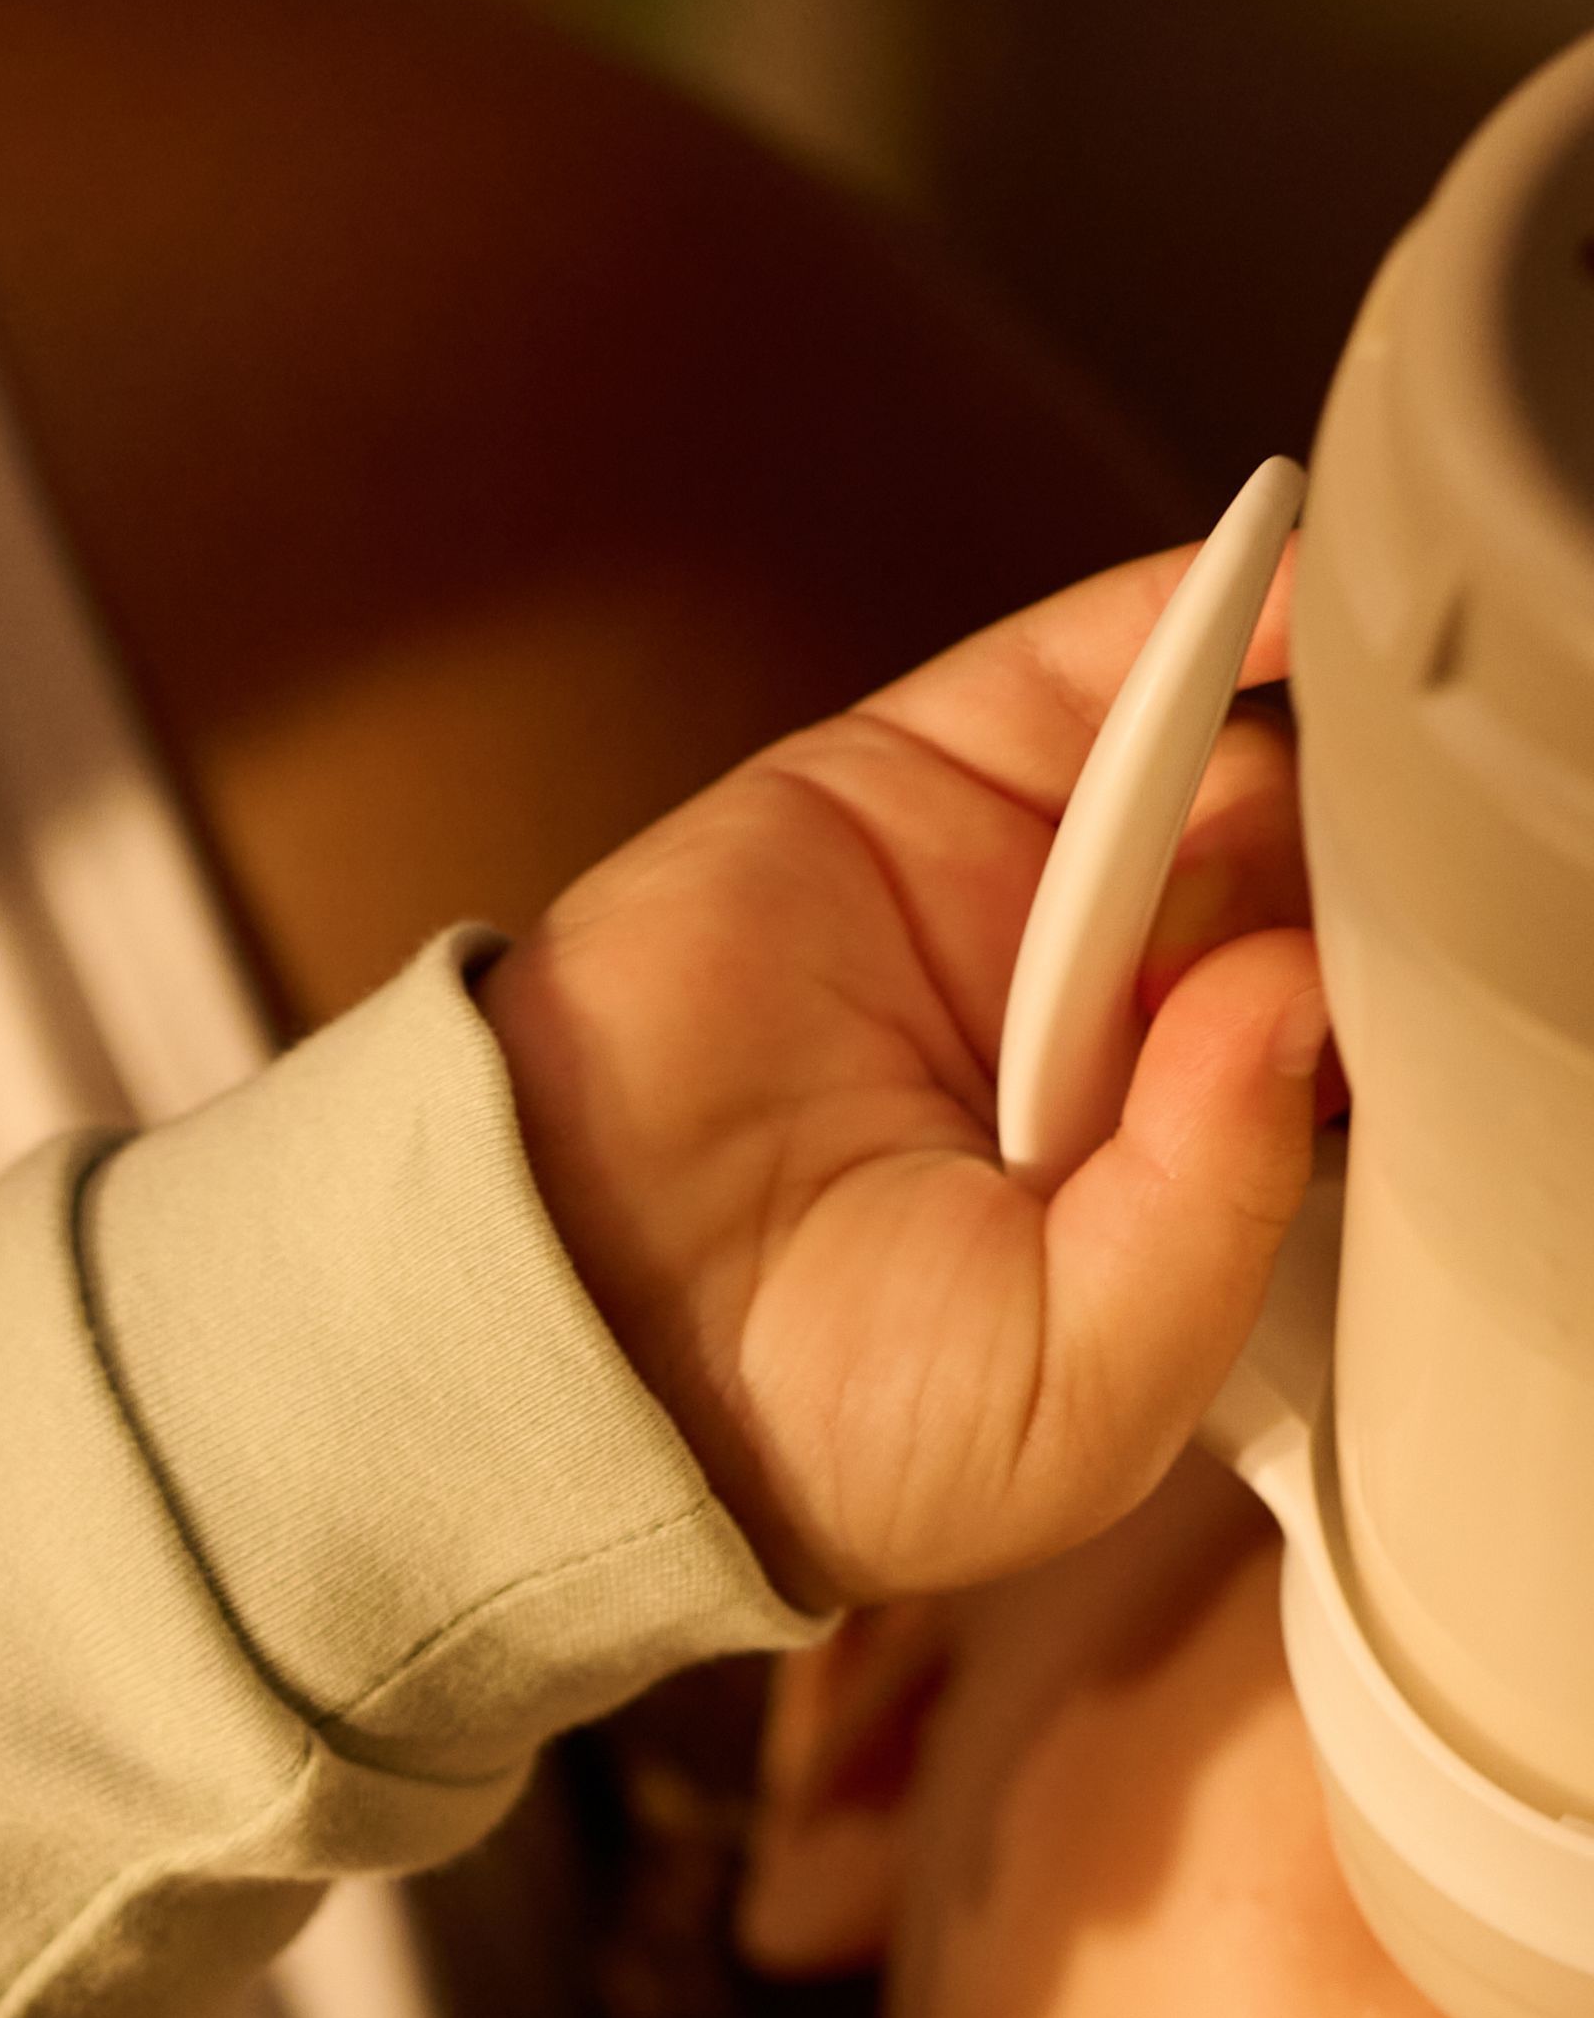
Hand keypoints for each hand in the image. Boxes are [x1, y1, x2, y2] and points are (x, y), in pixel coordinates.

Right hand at [480, 543, 1327, 1611]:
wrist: (572, 1330)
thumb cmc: (808, 1427)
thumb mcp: (1081, 1393)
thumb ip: (1221, 1207)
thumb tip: (1299, 987)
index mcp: (1173, 1193)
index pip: (1351, 1064)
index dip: (1406, 1026)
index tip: (1445, 1021)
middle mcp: (1119, 1038)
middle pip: (1319, 899)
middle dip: (1373, 892)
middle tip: (1374, 925)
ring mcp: (1030, 897)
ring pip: (1243, 767)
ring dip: (1319, 758)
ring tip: (1353, 786)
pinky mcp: (929, 779)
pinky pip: (1114, 664)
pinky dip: (1227, 605)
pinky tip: (1310, 589)